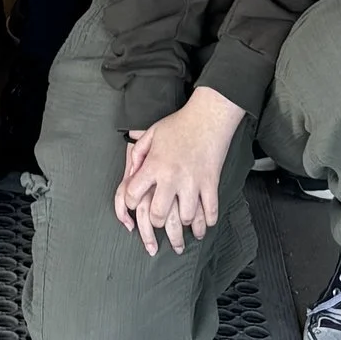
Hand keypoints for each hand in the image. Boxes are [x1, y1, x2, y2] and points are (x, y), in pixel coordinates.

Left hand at [112, 85, 243, 255]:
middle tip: (158, 217)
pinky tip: (203, 222)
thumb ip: (137, 154)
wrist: (208, 117)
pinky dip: (207, 221)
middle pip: (158, 216)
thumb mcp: (150, 134)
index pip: (133, 195)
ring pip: (186, 218)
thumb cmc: (178, 125)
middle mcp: (172, 177)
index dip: (129, 202)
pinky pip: (210, 212)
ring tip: (182, 219)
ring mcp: (193, 182)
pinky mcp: (211, 184)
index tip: (134, 202)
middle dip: (156, 220)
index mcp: (154, 165)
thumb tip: (130, 173)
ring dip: (183, 221)